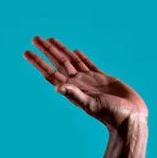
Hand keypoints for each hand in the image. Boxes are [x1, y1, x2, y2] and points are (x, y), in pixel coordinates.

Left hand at [23, 37, 145, 130]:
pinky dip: (81, 57)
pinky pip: (88, 64)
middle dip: (46, 51)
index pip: (51, 73)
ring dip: (60, 50)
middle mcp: (78, 84)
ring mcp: (90, 81)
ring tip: (50, 39)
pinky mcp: (103, 78)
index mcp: (73, 90)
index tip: (26, 52)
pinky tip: (75, 51)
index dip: (38, 62)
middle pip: (58, 63)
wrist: (130, 119)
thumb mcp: (91, 105)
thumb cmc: (111, 115)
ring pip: (71, 61)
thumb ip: (75, 95)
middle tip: (34, 38)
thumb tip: (58, 88)